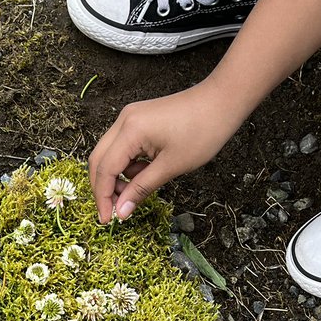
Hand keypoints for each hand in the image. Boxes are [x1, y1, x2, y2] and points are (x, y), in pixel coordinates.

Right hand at [88, 81, 243, 224]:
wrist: (221, 101)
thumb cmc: (203, 131)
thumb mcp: (171, 167)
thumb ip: (141, 189)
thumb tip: (121, 211)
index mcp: (131, 131)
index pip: (104, 169)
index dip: (103, 197)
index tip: (108, 219)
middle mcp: (124, 120)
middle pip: (99, 160)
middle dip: (104, 188)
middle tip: (115, 210)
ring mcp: (129, 118)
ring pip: (109, 154)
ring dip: (117, 177)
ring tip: (139, 188)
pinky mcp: (138, 119)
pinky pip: (122, 147)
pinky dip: (128, 165)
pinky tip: (146, 171)